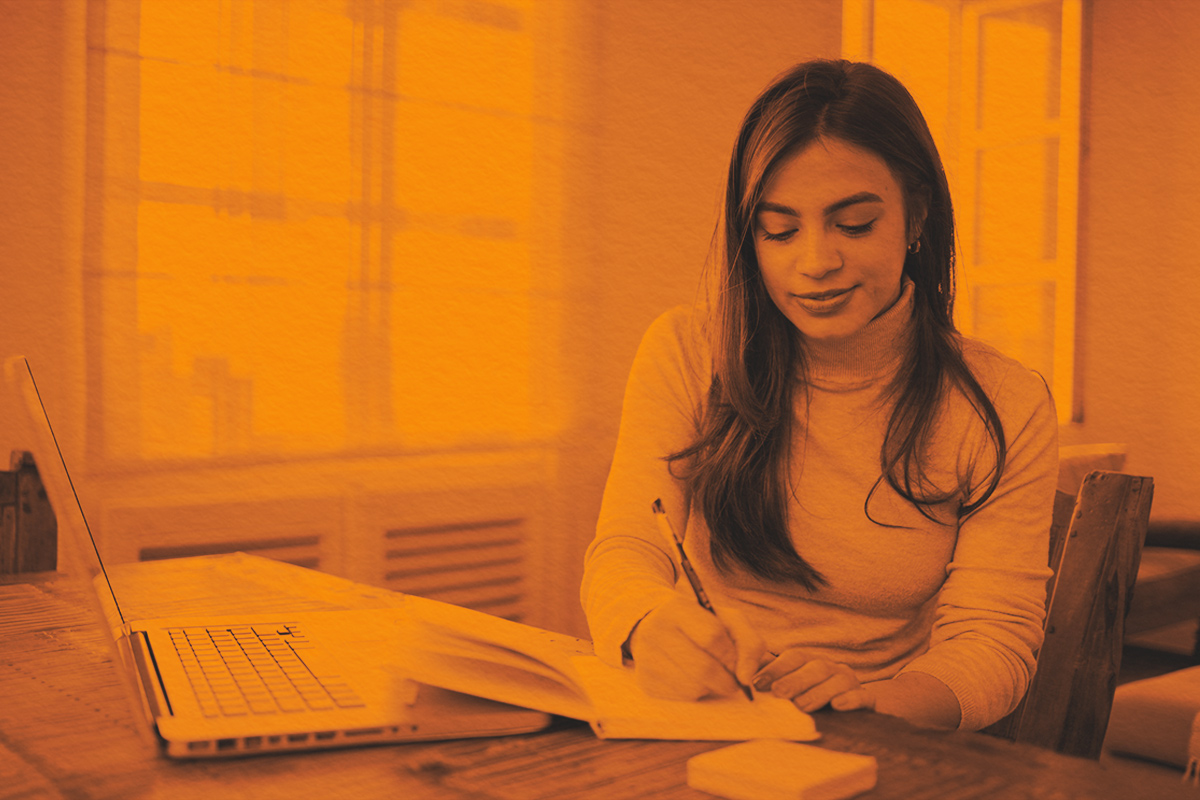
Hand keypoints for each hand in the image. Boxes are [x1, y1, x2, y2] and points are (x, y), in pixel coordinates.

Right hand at [627, 594, 765, 700]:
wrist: (657, 627)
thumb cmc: (700, 624)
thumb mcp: (727, 620)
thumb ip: (749, 642)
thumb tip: (745, 678)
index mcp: (676, 608)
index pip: (712, 636)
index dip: (733, 655)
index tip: (740, 665)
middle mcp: (655, 631)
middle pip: (703, 668)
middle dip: (727, 679)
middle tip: (734, 681)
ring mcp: (646, 658)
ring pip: (694, 687)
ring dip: (711, 687)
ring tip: (710, 675)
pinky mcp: (646, 682)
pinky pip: (682, 698)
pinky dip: (697, 693)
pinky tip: (693, 679)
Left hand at [752, 648, 874, 712]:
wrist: (853, 707)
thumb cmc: (812, 695)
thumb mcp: (791, 686)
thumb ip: (770, 679)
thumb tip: (742, 677)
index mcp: (810, 661)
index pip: (793, 657)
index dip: (775, 669)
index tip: (756, 683)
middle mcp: (830, 667)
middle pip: (814, 667)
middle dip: (795, 680)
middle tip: (778, 694)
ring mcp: (849, 682)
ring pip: (837, 680)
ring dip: (818, 692)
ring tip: (802, 706)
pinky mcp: (866, 699)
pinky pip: (862, 696)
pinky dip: (851, 699)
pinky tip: (838, 706)